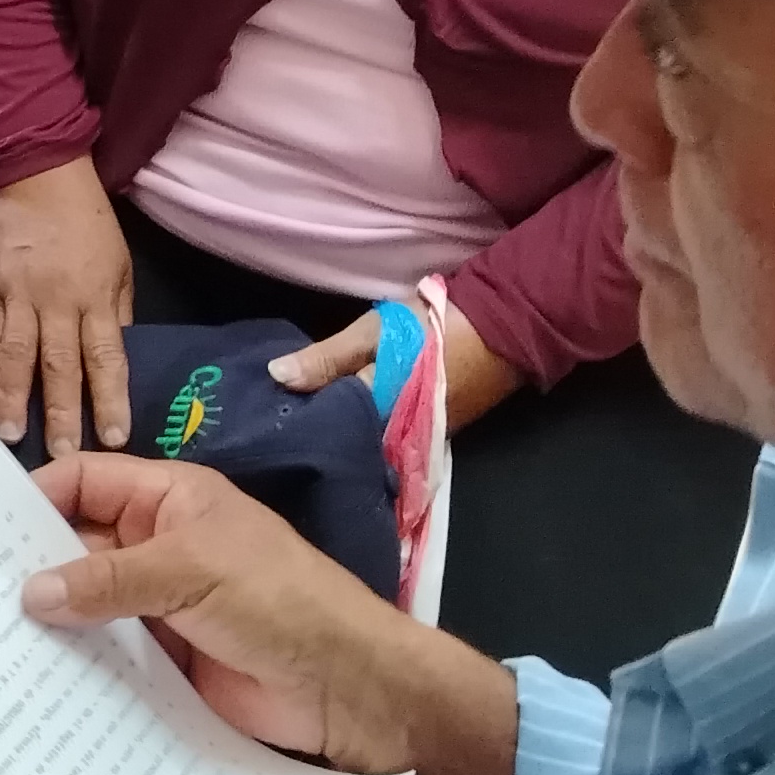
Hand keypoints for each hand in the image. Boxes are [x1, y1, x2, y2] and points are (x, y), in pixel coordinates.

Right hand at [0, 157, 133, 452]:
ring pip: (17, 354)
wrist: (37, 174)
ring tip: (10, 435)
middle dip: (61, 412)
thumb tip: (113, 362)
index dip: (110, 398)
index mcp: (95, 296)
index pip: (105, 356)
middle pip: (59, 364)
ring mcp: (18, 295)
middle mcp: (56, 300)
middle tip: (60, 454)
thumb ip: (115, 314)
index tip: (115, 436)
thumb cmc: (88, 222)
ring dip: (14, 398)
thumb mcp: (119, 265)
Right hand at [22, 453, 428, 771]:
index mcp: (169, 500)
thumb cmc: (278, 600)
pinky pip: (104, 656)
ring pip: (86, 604)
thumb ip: (109, 579)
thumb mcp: (192, 571)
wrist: (348, 688)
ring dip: (46, 619)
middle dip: (28, 562)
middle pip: (76, 544)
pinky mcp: (161, 664)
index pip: (85, 481)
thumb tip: (29, 592)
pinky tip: (25, 680)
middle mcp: (156, 547)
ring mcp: (157, 608)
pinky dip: (71, 665)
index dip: (35, 496)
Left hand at [270, 295, 522, 429]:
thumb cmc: (434, 326)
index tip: (269, 425)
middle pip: (351, 446)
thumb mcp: (374, 332)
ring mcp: (420, 440)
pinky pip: (393, 443)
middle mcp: (399, 439)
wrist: (505, 328)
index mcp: (380, 415)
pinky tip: (349, 427)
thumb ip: (328, 358)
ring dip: (347, 440)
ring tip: (306, 431)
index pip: (330, 435)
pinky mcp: (435, 434)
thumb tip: (276, 377)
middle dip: (322, 440)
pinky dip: (372, 436)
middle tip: (280, 432)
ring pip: (372, 448)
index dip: (301, 429)